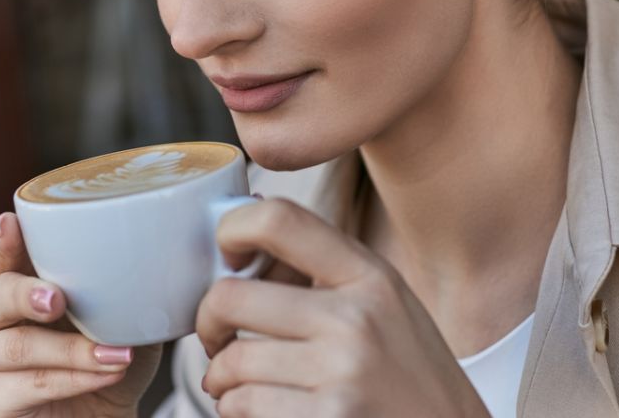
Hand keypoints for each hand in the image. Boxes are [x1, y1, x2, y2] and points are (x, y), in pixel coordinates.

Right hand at [0, 212, 162, 417]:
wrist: (107, 405)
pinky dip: (76, 379)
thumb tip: (152, 246)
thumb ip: (120, 275)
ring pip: (19, 347)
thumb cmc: (106, 342)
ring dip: (71, 350)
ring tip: (117, 353)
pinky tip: (108, 372)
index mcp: (11, 276)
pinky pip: (33, 385)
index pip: (0, 253)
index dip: (2, 240)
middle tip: (57, 299)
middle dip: (26, 295)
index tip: (9, 223)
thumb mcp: (120, 304)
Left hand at [195, 198, 488, 416]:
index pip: (279, 219)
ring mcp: (342, 373)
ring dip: (221, 377)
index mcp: (369, 276)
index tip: (225, 254)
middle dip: (209, 322)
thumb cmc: (410, 373)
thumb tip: (244, 224)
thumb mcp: (384, 302)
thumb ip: (323, 268)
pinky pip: (242, 407)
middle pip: (231, 297)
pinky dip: (236, 410)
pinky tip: (256, 408)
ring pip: (232, 361)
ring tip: (239, 383)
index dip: (231, 229)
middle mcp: (356, 319)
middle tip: (217, 338)